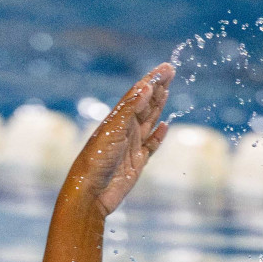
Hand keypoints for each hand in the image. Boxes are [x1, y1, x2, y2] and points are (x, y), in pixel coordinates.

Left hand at [66, 62, 173, 217]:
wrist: (91, 193)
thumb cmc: (96, 160)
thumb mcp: (113, 131)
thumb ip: (130, 109)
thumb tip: (146, 87)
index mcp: (117, 119)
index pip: (137, 94)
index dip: (152, 80)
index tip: (166, 68)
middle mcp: (124, 130)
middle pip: (145, 105)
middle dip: (158, 88)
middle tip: (171, 72)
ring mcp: (131, 146)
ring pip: (149, 121)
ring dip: (158, 106)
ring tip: (167, 91)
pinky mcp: (137, 162)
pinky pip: (151, 145)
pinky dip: (158, 136)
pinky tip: (165, 126)